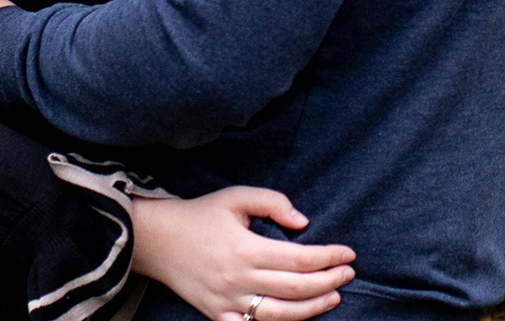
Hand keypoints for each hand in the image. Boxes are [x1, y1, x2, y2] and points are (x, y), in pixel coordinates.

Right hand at [131, 188, 355, 320]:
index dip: (329, 257)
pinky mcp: (216, 314)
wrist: (156, 239)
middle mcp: (238, 279)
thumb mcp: (236, 197)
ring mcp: (227, 301)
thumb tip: (303, 222)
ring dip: (312, 308)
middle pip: (296, 288)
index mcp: (246, 248)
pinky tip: (294, 318)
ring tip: (333, 297)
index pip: (300, 259)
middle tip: (348, 273)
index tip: (349, 253)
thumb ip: (273, 202)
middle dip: (329, 282)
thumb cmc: (200, 214)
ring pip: (280, 315)